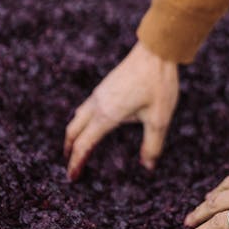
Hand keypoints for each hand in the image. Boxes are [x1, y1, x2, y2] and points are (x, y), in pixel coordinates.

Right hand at [64, 41, 178, 179]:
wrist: (155, 51)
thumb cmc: (158, 84)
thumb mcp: (159, 118)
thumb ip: (152, 145)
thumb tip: (147, 166)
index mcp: (107, 115)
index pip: (84, 144)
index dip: (76, 162)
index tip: (72, 177)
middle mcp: (98, 104)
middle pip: (74, 130)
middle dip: (69, 150)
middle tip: (70, 166)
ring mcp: (100, 93)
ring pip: (78, 117)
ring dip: (74, 134)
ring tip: (76, 147)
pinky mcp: (105, 85)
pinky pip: (86, 107)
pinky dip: (81, 121)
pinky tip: (91, 122)